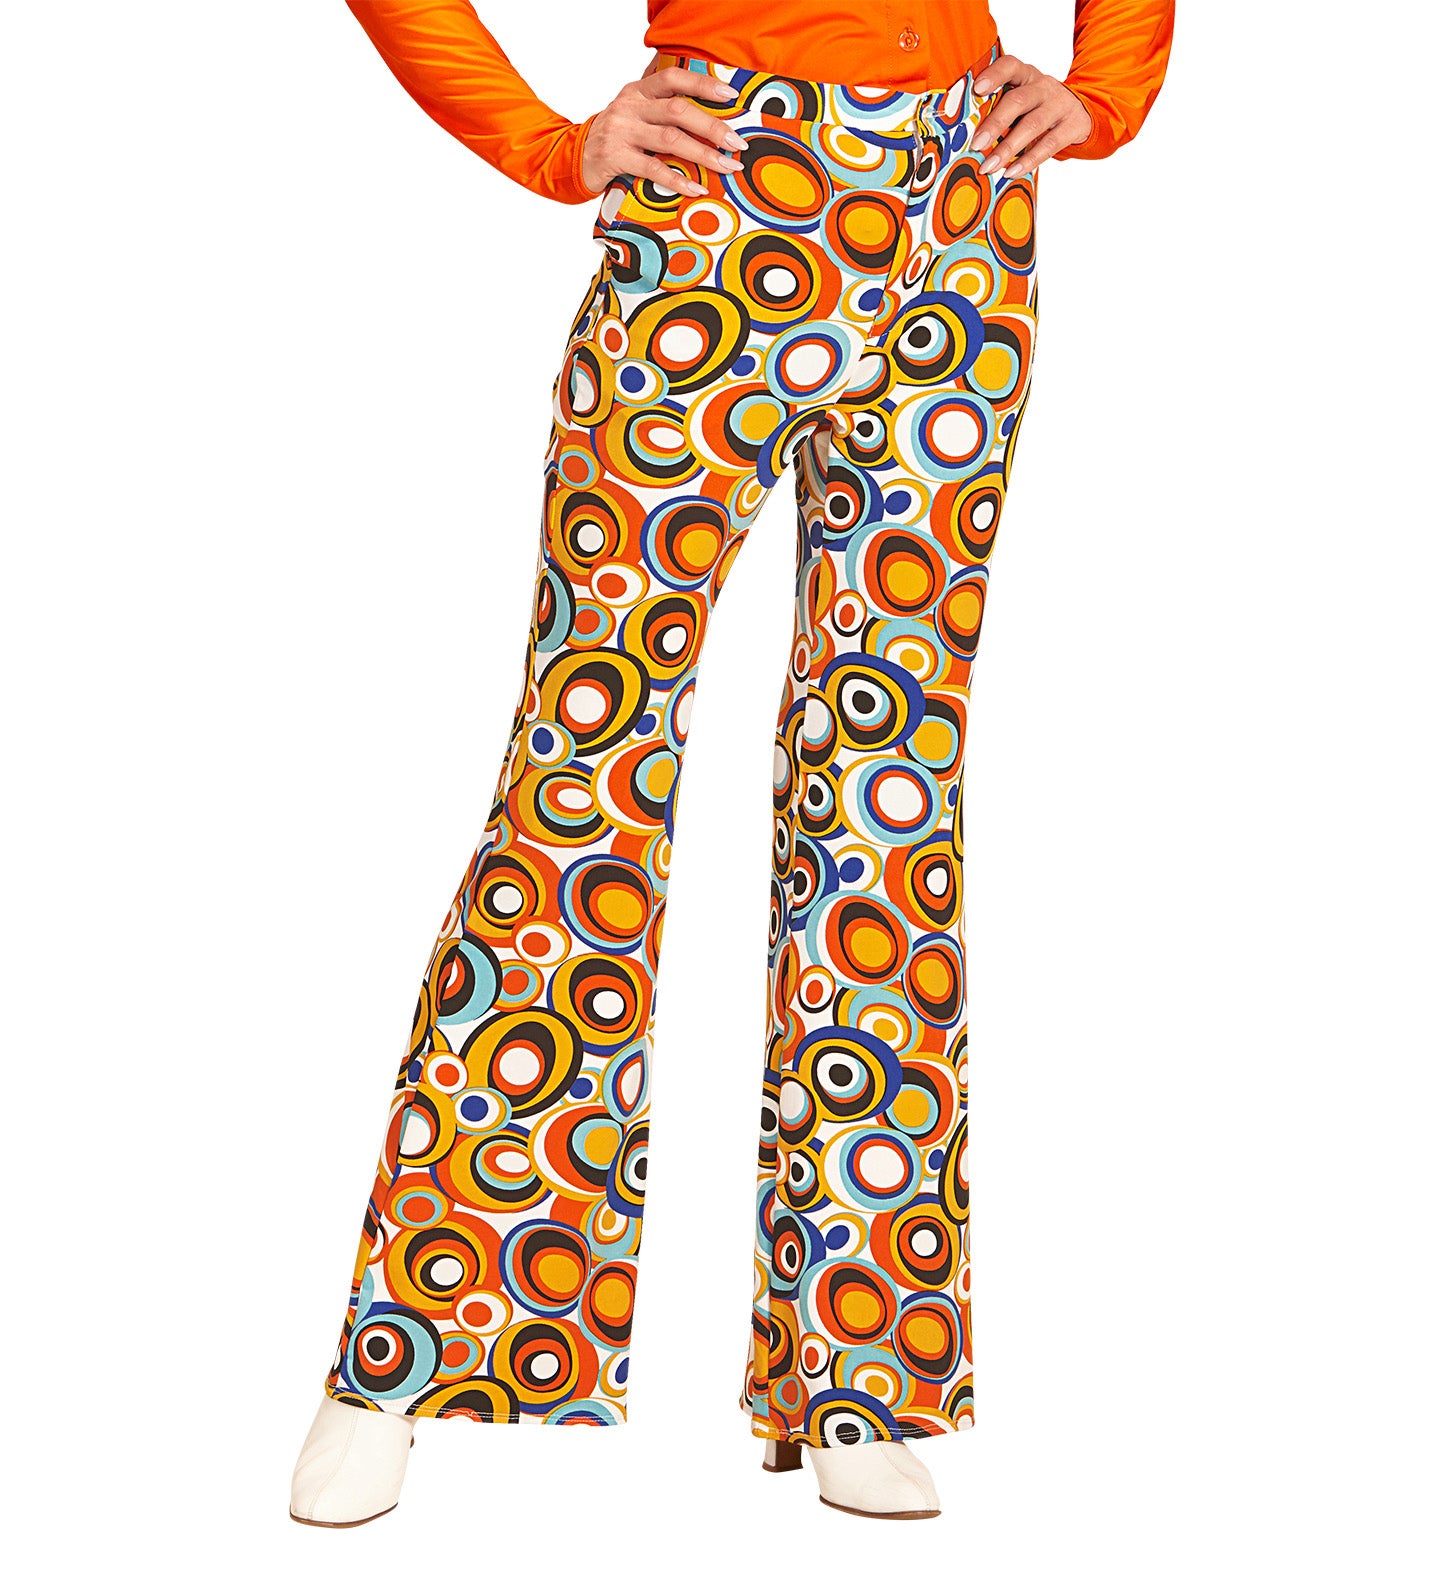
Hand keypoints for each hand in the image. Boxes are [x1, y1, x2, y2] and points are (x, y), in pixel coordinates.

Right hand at [580, 67, 747, 197]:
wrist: (574, 157)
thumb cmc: (615, 137)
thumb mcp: (634, 114)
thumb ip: (662, 109)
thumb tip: (709, 116)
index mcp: (638, 91)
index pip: (674, 78)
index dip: (703, 84)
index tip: (730, 96)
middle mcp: (630, 106)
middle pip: (678, 111)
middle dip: (712, 127)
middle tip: (736, 142)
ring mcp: (621, 131)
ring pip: (670, 139)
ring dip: (703, 155)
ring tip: (726, 167)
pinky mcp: (615, 157)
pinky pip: (653, 169)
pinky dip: (678, 180)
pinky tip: (696, 188)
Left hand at [969, 55, 1092, 177]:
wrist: (1080, 112)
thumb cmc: (1037, 108)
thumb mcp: (1021, 100)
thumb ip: (999, 108)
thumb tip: (963, 135)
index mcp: (1026, 75)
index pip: (1010, 66)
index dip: (994, 75)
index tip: (977, 89)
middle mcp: (1042, 86)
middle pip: (1018, 100)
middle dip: (995, 123)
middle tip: (976, 145)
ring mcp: (1060, 105)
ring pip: (1033, 124)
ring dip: (1008, 147)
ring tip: (988, 167)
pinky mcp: (1073, 125)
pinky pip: (1050, 144)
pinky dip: (1028, 160)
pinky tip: (1011, 173)